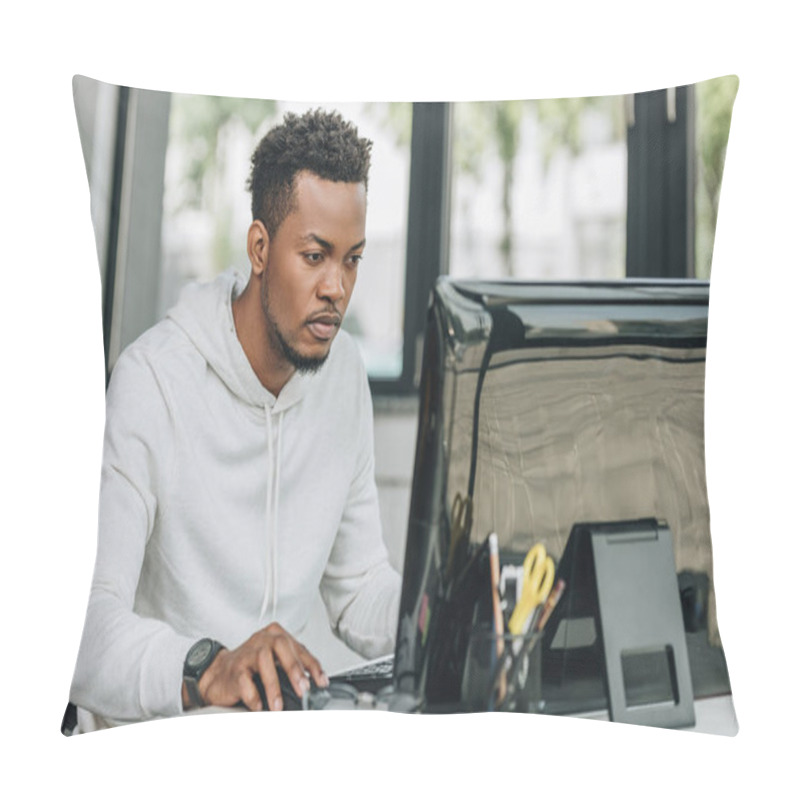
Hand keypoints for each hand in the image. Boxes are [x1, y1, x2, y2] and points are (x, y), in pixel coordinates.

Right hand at [188, 623, 328, 710]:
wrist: (218, 674)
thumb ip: (292, 667)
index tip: (321, 681)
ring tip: (279, 706)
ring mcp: (247, 652)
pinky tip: (259, 706)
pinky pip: (245, 680)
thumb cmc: (250, 667)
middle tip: (302, 690)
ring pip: (264, 662)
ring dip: (274, 687)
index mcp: (276, 635)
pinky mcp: (234, 668)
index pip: (299, 648)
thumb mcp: (275, 662)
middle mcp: (263, 639)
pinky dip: (253, 696)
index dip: (312, 665)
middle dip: (294, 669)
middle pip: (282, 647)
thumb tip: (312, 685)